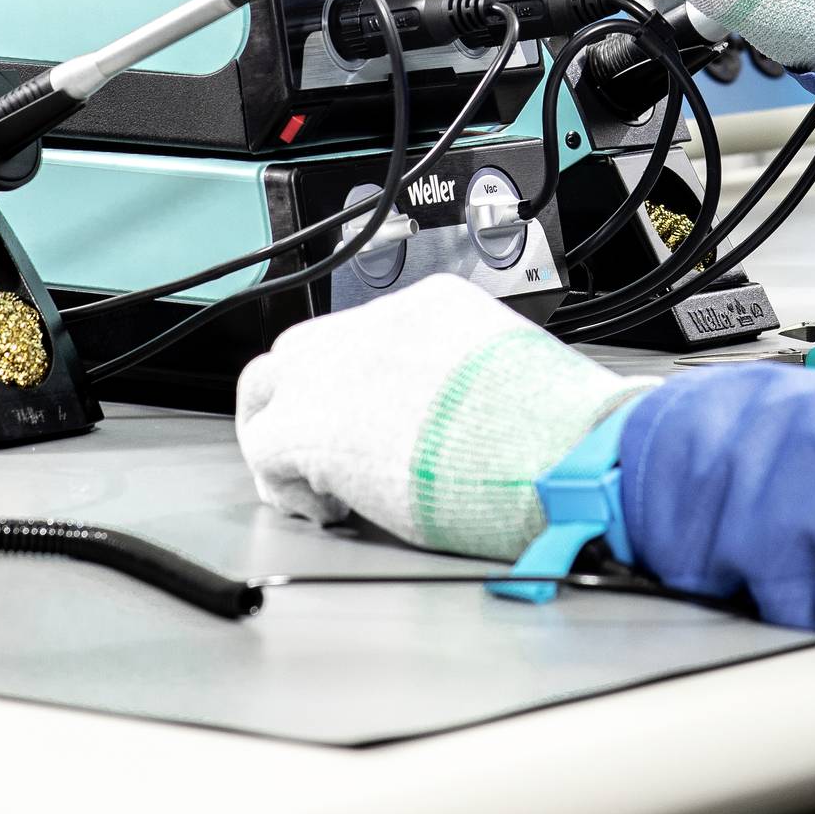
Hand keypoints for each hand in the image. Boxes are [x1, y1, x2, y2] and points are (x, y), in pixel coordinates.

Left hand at [234, 276, 655, 561]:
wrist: (549, 450)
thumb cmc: (550, 426)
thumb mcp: (513, 368)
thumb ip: (470, 375)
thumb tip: (462, 410)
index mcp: (430, 307)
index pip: (365, 331)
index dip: (359, 379)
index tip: (372, 412)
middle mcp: (374, 325)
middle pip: (305, 347)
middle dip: (308, 394)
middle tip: (325, 440)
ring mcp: (334, 370)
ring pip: (266, 383)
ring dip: (281, 426)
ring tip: (308, 475)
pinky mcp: (308, 425)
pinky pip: (263, 447)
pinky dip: (286, 482)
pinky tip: (323, 506)